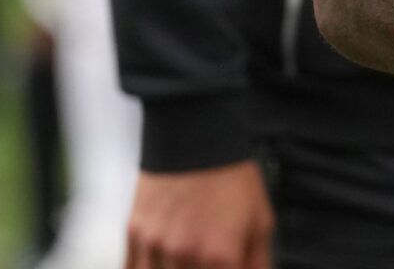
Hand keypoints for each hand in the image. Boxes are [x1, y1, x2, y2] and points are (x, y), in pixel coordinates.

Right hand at [126, 161, 273, 268]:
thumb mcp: (260, 220)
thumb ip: (257, 261)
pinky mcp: (134, 234)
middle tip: (207, 261)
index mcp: (220, 254)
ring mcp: (155, 245)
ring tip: (187, 257)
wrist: (196, 138)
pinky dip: (148, 268)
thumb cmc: (231, 178)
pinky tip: (163, 262)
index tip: (227, 265)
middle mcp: (184, 253)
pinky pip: (133, 268)